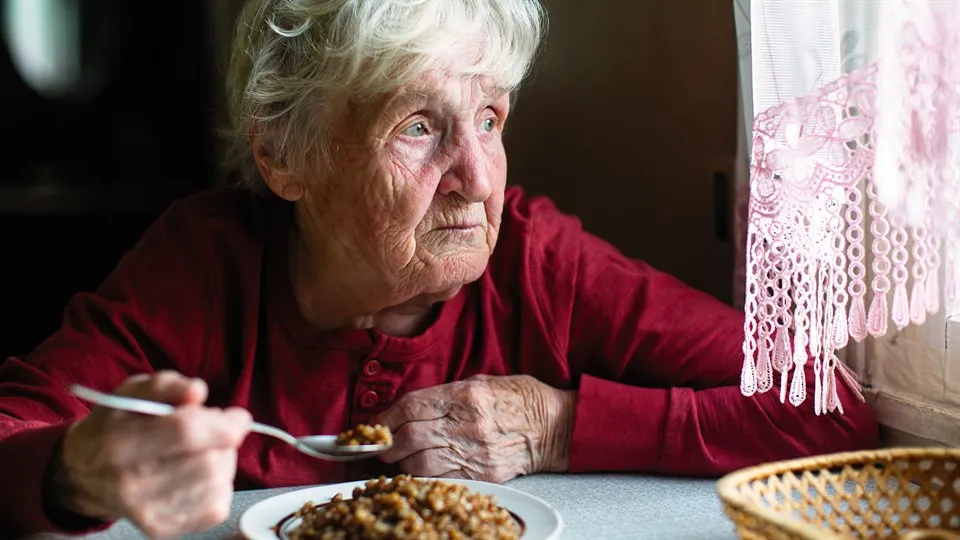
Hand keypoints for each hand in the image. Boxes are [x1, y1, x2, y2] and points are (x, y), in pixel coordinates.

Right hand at [53, 371, 251, 537]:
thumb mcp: (133, 392)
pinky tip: (201, 474)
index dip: (223, 424)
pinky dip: (220, 486)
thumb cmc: (116, 425)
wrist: (84, 475)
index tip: (238, 417)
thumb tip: (198, 391)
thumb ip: (168, 385)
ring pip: (216, 484)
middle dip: (224, 441)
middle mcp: (131, 482)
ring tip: (205, 451)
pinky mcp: (160, 529)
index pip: (187, 433)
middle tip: (215, 431)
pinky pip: (217, 507)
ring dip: (223, 461)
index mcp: (121, 441)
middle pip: (208, 461)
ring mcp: (146, 511)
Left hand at [374, 374, 575, 482]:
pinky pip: (442, 480)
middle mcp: (469, 424)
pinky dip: (424, 477)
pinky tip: (420, 472)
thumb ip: (445, 394)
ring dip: (402, 463)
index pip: (411, 407)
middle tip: (381, 447)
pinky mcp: (483, 474)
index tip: (375, 426)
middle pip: (410, 437)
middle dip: (388, 444)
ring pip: (420, 463)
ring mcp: (476, 452)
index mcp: (466, 395)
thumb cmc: (518, 398)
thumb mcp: (482, 382)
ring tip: (399, 460)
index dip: (386, 419)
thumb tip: (408, 408)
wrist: (555, 426)